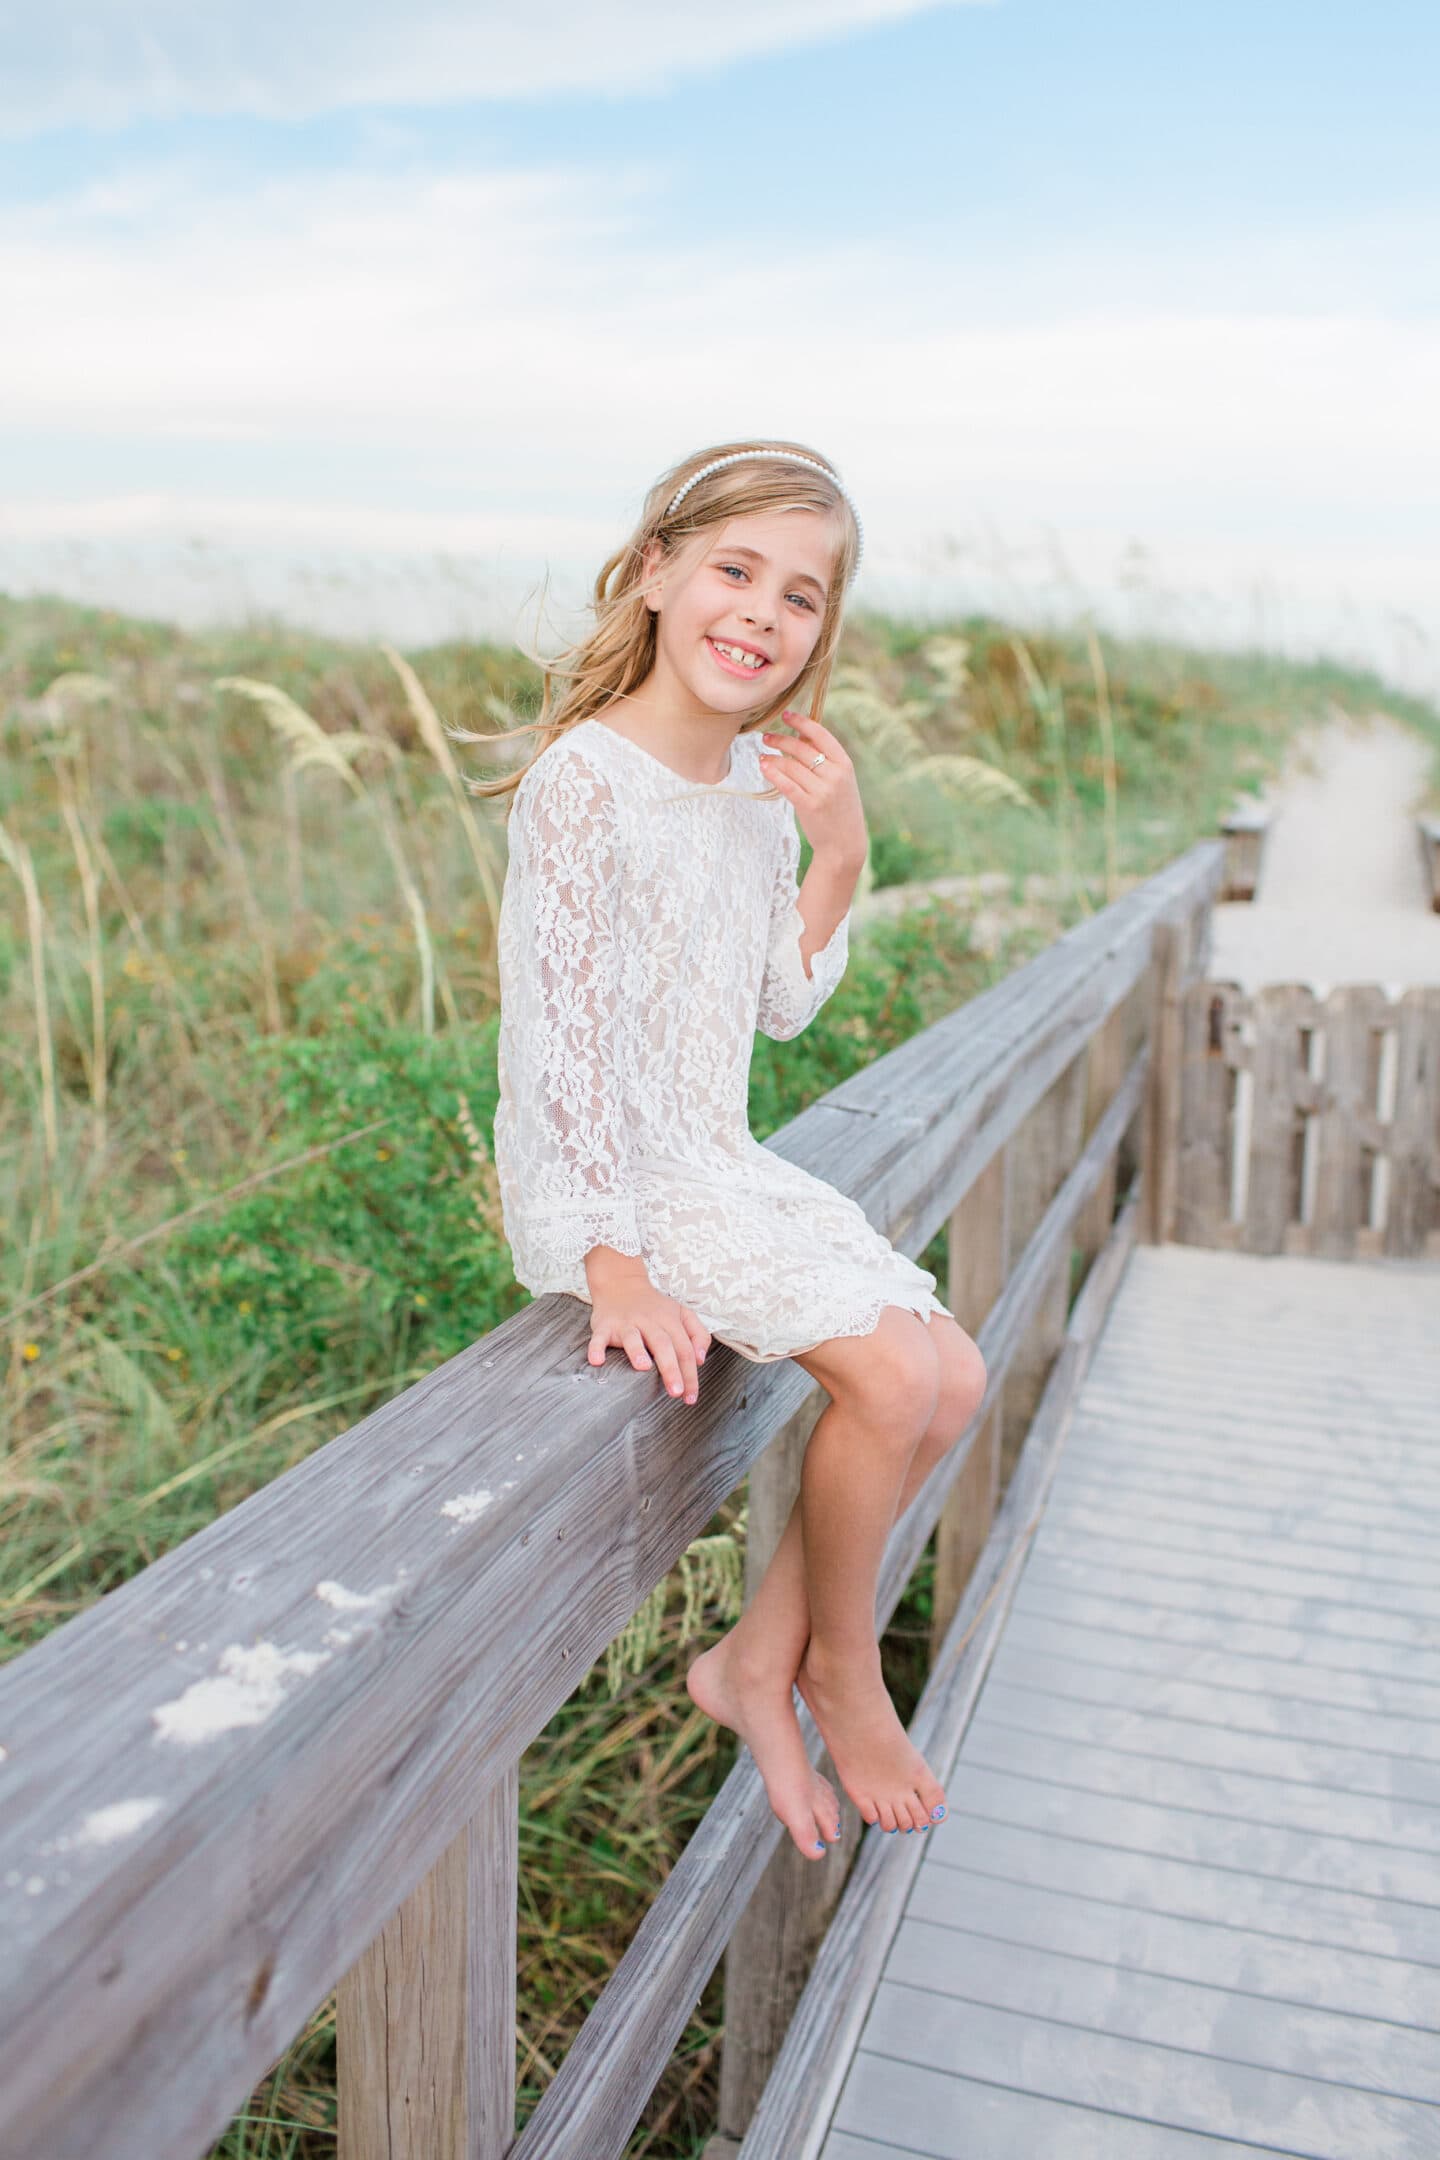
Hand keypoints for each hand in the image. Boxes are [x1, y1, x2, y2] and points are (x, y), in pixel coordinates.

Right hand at [587, 1265, 711, 1405]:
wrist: (621, 1283)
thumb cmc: (655, 1307)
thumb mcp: (682, 1314)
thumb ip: (698, 1334)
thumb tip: (700, 1360)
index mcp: (670, 1320)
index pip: (684, 1349)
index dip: (690, 1374)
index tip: (690, 1397)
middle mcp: (649, 1321)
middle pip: (662, 1345)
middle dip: (671, 1369)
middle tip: (676, 1392)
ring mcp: (626, 1323)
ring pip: (632, 1337)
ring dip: (637, 1351)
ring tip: (644, 1368)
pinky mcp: (605, 1325)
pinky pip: (599, 1337)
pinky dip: (596, 1348)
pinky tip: (597, 1361)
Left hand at [759, 709, 866, 870]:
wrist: (845, 844)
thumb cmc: (840, 809)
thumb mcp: (841, 780)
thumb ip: (825, 759)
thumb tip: (800, 735)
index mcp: (845, 764)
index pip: (821, 735)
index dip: (801, 723)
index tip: (786, 716)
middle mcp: (835, 775)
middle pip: (801, 748)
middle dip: (780, 739)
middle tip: (766, 737)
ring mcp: (822, 791)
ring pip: (790, 766)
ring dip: (772, 758)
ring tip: (762, 756)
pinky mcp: (809, 806)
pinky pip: (786, 784)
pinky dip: (772, 773)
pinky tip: (763, 766)